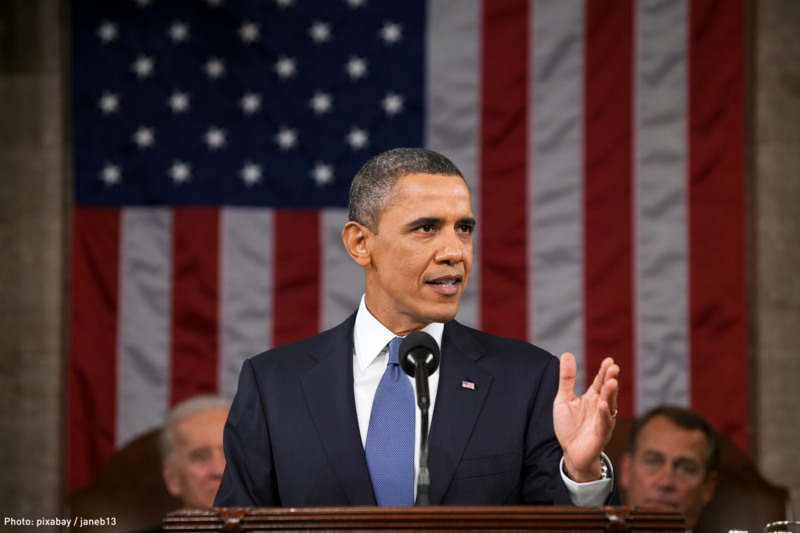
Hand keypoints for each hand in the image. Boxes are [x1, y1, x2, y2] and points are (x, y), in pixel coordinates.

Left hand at [553, 354, 618, 482]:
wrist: (570, 452)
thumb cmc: (569, 426)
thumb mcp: (563, 399)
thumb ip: (567, 379)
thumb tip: (567, 354)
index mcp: (592, 397)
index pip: (600, 381)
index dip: (604, 371)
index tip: (609, 360)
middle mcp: (600, 407)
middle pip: (607, 391)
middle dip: (610, 379)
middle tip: (613, 367)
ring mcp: (602, 421)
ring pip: (609, 405)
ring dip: (610, 394)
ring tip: (611, 382)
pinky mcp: (600, 435)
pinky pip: (604, 424)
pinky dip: (604, 415)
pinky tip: (602, 405)